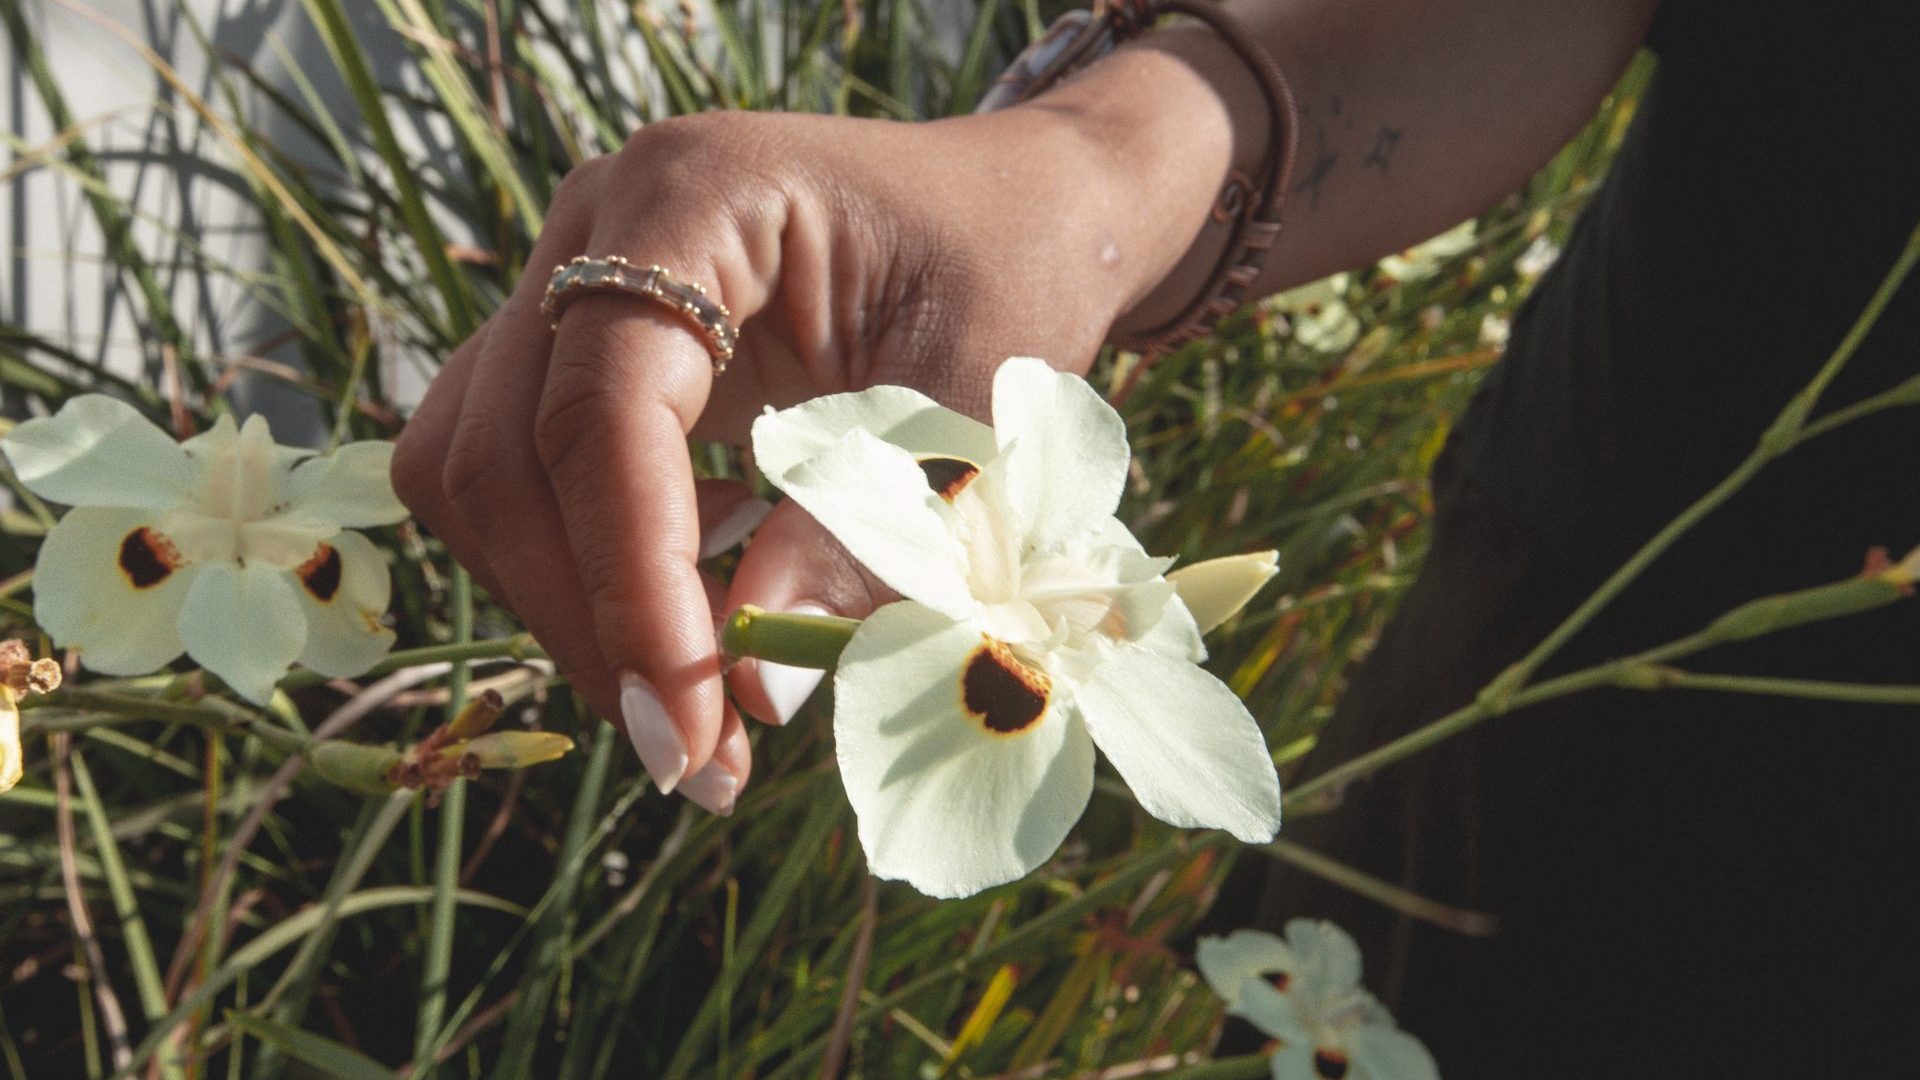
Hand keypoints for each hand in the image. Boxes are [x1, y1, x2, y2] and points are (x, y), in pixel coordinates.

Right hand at [391, 105, 1183, 811]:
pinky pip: (522, 475)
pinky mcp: (586, 350)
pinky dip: (587, 570)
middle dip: (587, 620)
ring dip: (571, 608)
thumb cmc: (1015, 277)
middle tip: (696, 759)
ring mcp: (577, 282)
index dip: (633, 577)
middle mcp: (602, 223)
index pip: (603, 404)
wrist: (1024, 206)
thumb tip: (748, 694)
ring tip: (697, 704)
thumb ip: (865, 539)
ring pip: (480, 472)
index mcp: (698, 194)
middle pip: (505, 449)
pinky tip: (693, 616)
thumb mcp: (973, 411)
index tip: (692, 723)